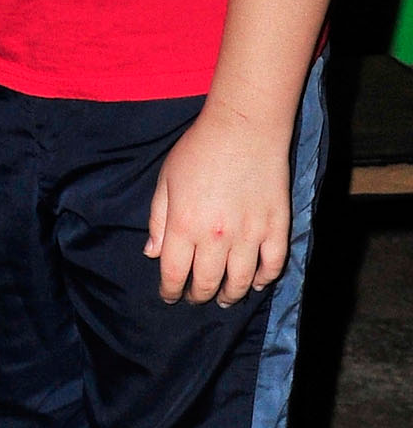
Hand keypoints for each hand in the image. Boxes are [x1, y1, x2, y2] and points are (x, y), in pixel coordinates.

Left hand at [144, 104, 290, 304]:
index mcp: (184, 225)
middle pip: (206, 283)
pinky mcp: (276, 227)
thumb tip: (152, 253)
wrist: (243, 128)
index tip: (170, 296)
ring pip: (240, 282)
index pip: (174, 274)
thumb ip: (158, 219)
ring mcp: (250, 234)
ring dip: (230, 296)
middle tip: (196, 298)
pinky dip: (264, 279)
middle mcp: (216, 237)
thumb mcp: (166, 181)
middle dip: (198, 296)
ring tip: (224, 299)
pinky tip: (256, 282)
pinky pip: (273, 265)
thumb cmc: (198, 150)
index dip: (170, 291)